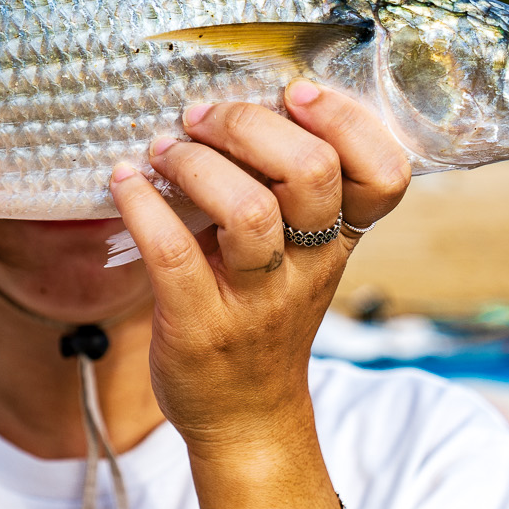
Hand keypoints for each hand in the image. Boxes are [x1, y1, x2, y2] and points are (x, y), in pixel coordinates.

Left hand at [109, 80, 411, 457]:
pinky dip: (142, 206)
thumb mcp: (302, 256)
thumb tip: (245, 99)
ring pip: (249, 212)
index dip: (347, 122)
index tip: (297, 92)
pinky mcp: (201, 326)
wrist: (245, 416)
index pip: (384, 176)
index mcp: (338, 241)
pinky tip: (123, 182)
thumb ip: (293, 192)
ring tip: (163, 150)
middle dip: (251, 126)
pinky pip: (174, 255)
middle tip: (202, 116)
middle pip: (312, 174)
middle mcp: (309, 267)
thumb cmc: (266, 316)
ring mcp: (257, 300)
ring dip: (197, 164)